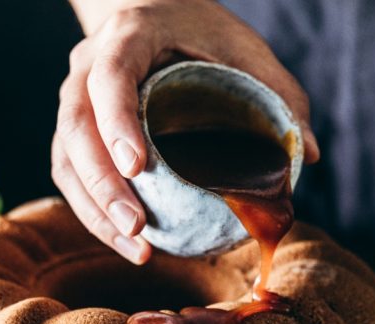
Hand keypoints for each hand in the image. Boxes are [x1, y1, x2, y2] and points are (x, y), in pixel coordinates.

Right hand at [52, 0, 318, 263]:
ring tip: (137, 249)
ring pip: (66, 159)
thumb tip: (308, 154)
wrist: (156, 14)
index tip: (139, 167)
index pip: (109, 77)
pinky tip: (127, 241)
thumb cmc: (203, 32)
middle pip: (75, 128)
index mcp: (127, 37)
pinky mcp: (73, 131)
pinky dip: (93, 213)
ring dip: (94, 211)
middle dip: (103, 186)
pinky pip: (70, 175)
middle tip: (138, 229)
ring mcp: (73, 98)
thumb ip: (277, 94)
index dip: (117, 122)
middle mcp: (86, 65)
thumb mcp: (246, 50)